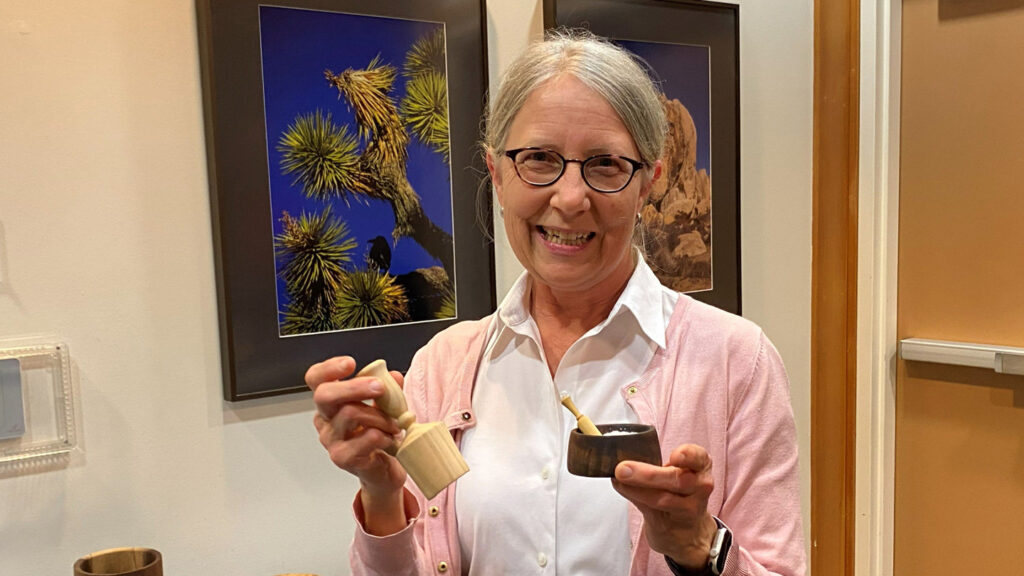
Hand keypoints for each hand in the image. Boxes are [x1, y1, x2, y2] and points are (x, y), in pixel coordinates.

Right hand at [306, 356, 406, 498]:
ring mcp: (330, 440)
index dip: (329, 368)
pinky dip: (384, 435)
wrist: (383, 472)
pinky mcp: (342, 458)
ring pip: (350, 414)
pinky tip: (390, 440)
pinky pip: (365, 438)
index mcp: (332, 402)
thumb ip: (388, 390)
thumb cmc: (379, 437)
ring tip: (395, 425)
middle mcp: (325, 420)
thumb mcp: (385, 408)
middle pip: (325, 395)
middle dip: (355, 387)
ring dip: (380, 416)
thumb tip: (392, 376)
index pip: (316, 379)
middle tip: (380, 388)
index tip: (350, 363)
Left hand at [612, 444, 717, 569]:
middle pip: (678, 480)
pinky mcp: (673, 524)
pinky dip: (633, 496)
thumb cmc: (677, 490)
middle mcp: (701, 485)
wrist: (687, 528)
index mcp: (701, 465)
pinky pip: (651, 510)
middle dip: (648, 475)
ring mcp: (691, 508)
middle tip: (623, 469)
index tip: (675, 456)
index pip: (698, 457)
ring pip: (663, 499)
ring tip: (619, 478)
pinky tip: (621, 487)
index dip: (688, 455)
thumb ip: (654, 462)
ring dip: (635, 488)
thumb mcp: (674, 471)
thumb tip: (619, 457)